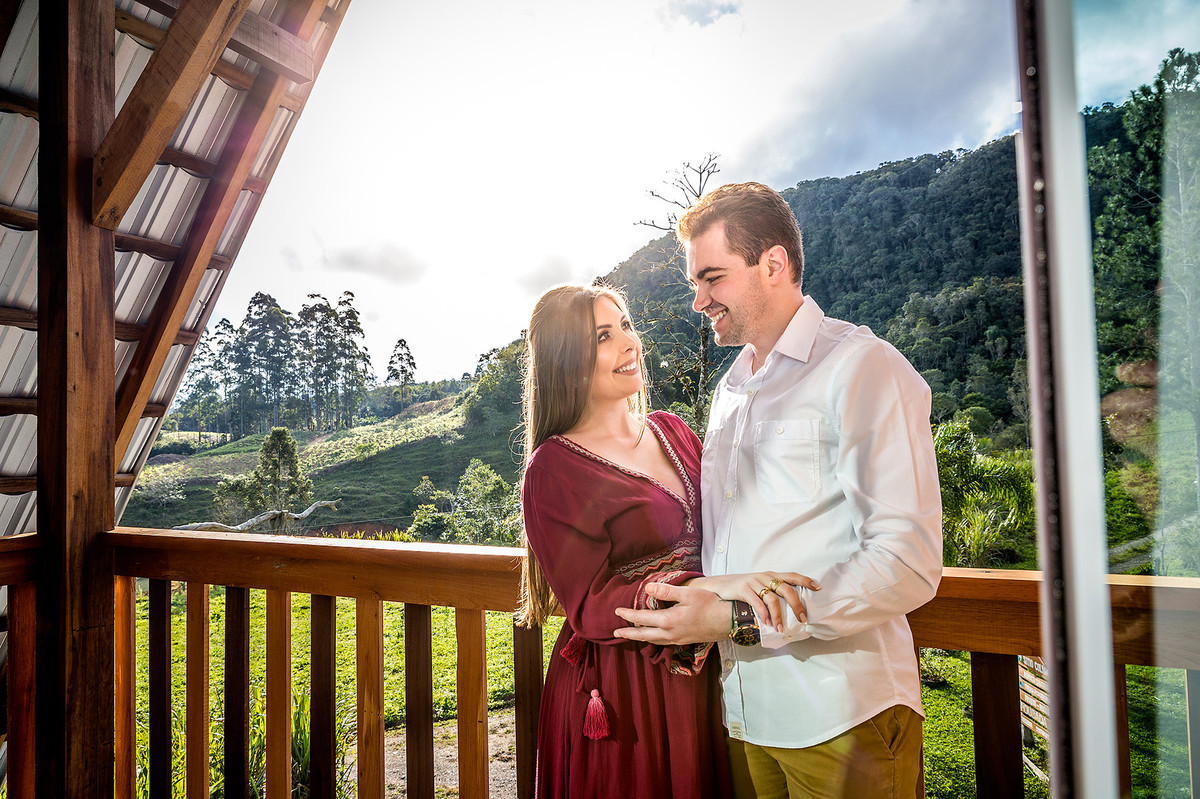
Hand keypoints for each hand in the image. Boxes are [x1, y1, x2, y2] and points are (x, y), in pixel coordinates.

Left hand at [612, 583, 729, 645]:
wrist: (728, 622)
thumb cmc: (710, 604)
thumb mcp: (688, 593)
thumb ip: (666, 591)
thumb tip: (647, 587)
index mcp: (668, 621)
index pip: (642, 618)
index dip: (628, 614)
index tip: (617, 611)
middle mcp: (670, 633)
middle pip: (643, 635)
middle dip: (628, 633)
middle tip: (616, 631)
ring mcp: (677, 639)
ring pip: (653, 641)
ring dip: (639, 637)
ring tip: (631, 635)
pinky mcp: (684, 641)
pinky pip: (663, 642)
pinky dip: (652, 640)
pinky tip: (654, 636)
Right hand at [688, 572, 818, 630]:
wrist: (721, 585)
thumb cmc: (744, 588)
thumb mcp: (760, 585)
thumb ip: (774, 591)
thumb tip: (792, 606)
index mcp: (771, 575)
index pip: (792, 575)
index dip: (805, 580)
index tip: (818, 588)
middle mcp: (765, 577)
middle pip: (786, 588)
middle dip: (796, 604)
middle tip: (802, 619)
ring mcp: (754, 582)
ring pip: (772, 599)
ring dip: (778, 616)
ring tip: (780, 628)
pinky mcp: (743, 589)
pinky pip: (757, 603)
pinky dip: (763, 614)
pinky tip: (766, 623)